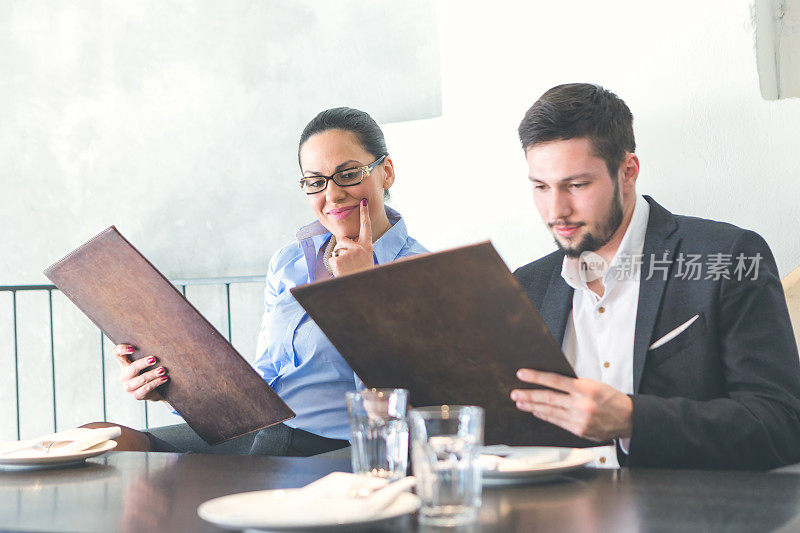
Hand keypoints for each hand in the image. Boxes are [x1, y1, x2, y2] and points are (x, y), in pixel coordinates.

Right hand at [114, 344, 168, 401]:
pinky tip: (164, 378)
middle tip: (154, 359)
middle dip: (143, 363)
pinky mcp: (136, 395)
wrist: (156, 391)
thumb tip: (161, 342)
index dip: (122, 349)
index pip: (117, 353)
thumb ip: (148, 353)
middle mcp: (124, 376)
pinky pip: (147, 388)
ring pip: (141, 379)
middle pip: (132, 368)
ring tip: (163, 370)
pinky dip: (156, 382)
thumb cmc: (150, 371)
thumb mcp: (147, 363)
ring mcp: (129, 387)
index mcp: (124, 364)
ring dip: (153, 374)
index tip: (133, 348)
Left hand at [329, 198, 374, 275]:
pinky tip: (342, 271)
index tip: (363, 202)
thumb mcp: (365, 258)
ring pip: (337, 250)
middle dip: (342, 249)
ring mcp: (350, 254)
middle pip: (343, 239)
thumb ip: (358, 248)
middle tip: (349, 262)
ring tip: (347, 268)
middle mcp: (360, 248)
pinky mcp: (339, 260)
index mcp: (368, 246)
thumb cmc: (362, 273)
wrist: (362, 288)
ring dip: (338, 259)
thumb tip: (345, 241)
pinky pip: (332, 258)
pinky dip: (334, 266)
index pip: (366, 226)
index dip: (364, 213)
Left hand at [510, 368, 632, 441]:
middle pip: (548, 398)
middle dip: (528, 395)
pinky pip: (557, 422)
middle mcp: (581, 405)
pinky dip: (545, 416)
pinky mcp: (578, 430)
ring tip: (520, 402)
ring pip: (550, 411)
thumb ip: (574, 385)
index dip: (536, 377)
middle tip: (515, 393)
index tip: (522, 374)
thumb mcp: (594, 384)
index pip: (554, 380)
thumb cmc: (611, 399)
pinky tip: (536, 412)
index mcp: (585, 389)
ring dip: (532, 407)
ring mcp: (579, 419)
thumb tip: (550, 381)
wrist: (628, 419)